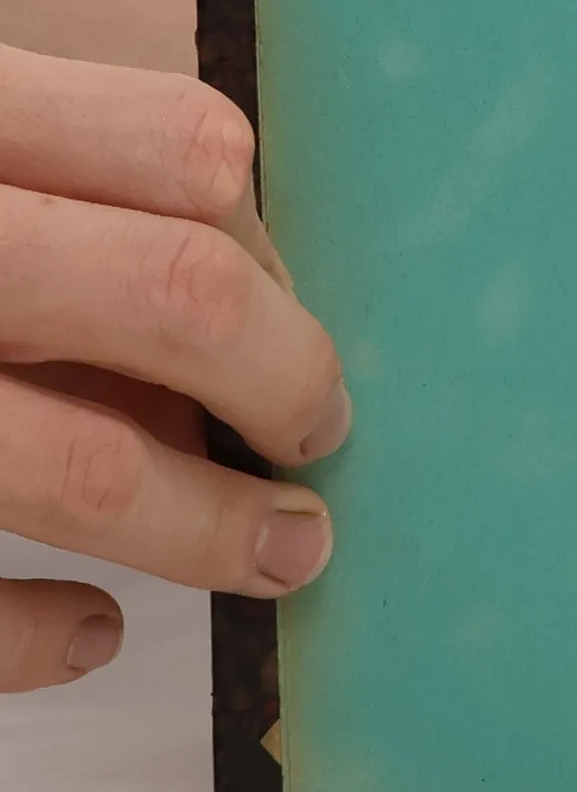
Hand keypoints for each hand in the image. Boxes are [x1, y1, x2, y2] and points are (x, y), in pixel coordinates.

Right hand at [0, 46, 349, 689]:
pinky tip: (92, 632)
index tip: (297, 305)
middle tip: (323, 427)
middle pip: (181, 297)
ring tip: (290, 553)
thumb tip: (248, 290)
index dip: (274, 244)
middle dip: (289, 378)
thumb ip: (56, 176)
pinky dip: (38, 638)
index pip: (191, 153)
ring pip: (83, 468)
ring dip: (211, 528)